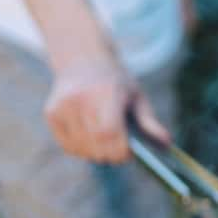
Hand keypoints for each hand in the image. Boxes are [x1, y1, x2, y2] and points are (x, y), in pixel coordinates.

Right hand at [44, 61, 168, 163]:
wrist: (84, 62)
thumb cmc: (116, 83)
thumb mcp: (137, 97)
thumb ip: (149, 121)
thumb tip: (167, 143)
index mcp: (105, 92)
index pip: (109, 132)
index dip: (120, 150)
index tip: (129, 154)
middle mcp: (80, 98)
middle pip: (95, 143)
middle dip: (111, 155)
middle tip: (121, 153)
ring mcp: (62, 106)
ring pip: (81, 148)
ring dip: (96, 153)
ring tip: (107, 143)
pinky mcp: (50, 113)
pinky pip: (68, 145)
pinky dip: (82, 149)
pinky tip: (91, 138)